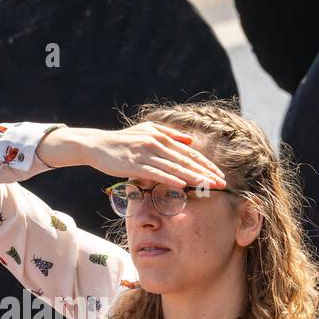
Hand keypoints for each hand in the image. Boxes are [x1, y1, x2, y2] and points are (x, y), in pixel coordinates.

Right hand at [36, 123, 226, 189]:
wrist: (97, 144)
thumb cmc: (123, 141)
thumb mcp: (147, 132)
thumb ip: (170, 135)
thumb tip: (190, 141)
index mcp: (163, 137)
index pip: (190, 153)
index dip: (206, 164)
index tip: (219, 175)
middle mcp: (157, 143)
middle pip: (186, 160)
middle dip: (205, 173)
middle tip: (221, 184)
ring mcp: (146, 153)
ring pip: (174, 167)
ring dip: (193, 177)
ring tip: (207, 186)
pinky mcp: (134, 164)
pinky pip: (156, 173)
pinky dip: (170, 179)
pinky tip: (182, 185)